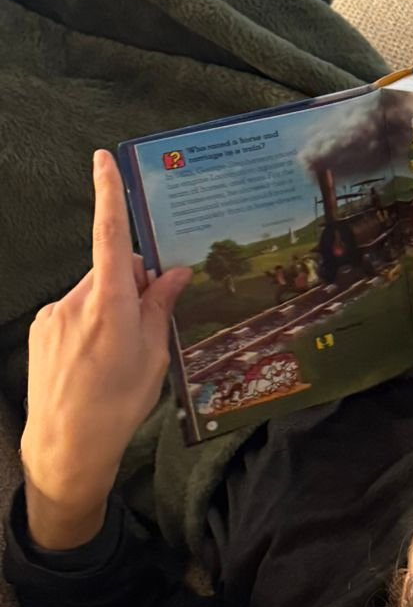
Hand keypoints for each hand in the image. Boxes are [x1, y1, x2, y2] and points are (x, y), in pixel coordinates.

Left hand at [20, 152, 189, 549]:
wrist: (65, 446)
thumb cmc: (118, 404)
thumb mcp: (154, 356)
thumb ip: (161, 307)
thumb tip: (175, 272)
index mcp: (111, 304)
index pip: (110, 236)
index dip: (108, 195)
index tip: (103, 160)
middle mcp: (77, 301)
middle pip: (112, 270)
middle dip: (133, 283)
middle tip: (151, 321)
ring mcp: (55, 315)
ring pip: (94, 292)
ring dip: (110, 307)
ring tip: (120, 354)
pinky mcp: (42, 330)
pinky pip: (75, 311)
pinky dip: (91, 324)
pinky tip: (96, 360)